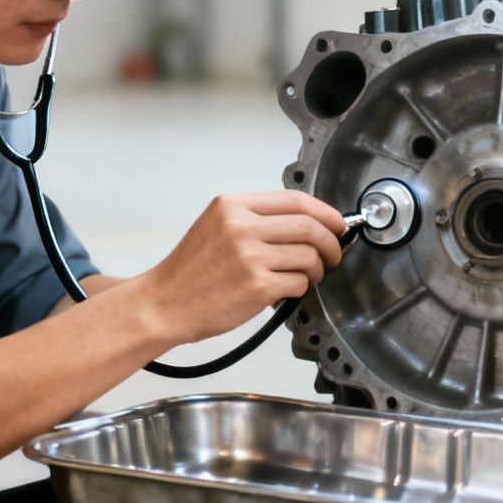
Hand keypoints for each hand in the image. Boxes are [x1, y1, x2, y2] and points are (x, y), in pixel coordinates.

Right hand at [135, 191, 348, 346]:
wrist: (165, 302)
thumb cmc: (190, 271)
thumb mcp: (216, 226)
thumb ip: (255, 219)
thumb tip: (306, 223)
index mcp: (233, 206)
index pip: (295, 200)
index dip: (326, 212)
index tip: (337, 224)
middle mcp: (242, 227)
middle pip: (310, 227)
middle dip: (331, 243)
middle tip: (332, 254)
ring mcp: (250, 257)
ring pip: (309, 256)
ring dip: (316, 269)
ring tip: (308, 276)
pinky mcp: (256, 287)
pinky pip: (298, 283)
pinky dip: (300, 288)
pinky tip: (286, 290)